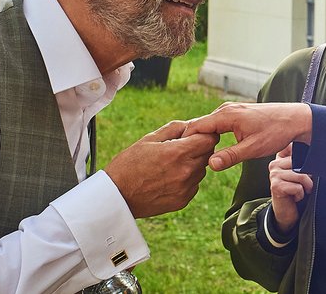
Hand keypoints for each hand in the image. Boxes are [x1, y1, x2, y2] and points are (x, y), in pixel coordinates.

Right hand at [104, 120, 219, 217]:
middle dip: (199, 147)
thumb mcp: (149, 139)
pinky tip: (169, 178)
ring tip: (171, 164)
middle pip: (209, 153)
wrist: (116, 196)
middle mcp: (186, 171)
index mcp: (178, 152)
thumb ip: (175, 128)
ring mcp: (186, 188)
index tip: (193, 134)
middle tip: (180, 147)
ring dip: (193, 163)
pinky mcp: (183, 201)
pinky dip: (187, 179)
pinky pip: (194, 184)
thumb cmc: (129, 164)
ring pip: (202, 169)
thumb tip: (193, 125)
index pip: (210, 138)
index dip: (204, 133)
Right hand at [183, 102, 311, 170]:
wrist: (295, 120)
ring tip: (196, 156)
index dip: (186, 141)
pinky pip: (217, 123)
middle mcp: (226, 109)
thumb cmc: (276, 132)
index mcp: (226, 115)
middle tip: (187, 160)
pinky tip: (211, 147)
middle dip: (192, 141)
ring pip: (208, 124)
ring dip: (202, 138)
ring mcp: (231, 109)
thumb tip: (209, 164)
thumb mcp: (252, 149)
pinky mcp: (236, 113)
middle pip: (199, 125)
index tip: (182, 156)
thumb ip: (230, 156)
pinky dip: (211, 134)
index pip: (196, 127)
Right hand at [269, 145, 313, 231]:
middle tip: (305, 184)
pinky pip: (298, 187)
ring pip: (301, 175)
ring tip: (301, 190)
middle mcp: (275, 163)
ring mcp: (274, 175)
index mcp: (281, 157)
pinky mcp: (275, 186)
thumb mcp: (302, 171)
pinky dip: (300, 194)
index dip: (307, 156)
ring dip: (306, 186)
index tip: (308, 166)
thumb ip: (305, 159)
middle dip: (309, 175)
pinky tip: (295, 197)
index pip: (297, 148)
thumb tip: (317, 152)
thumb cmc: (297, 189)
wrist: (287, 212)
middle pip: (302, 163)